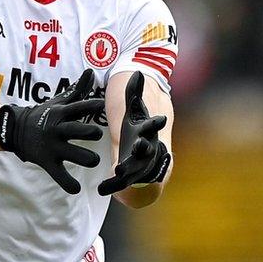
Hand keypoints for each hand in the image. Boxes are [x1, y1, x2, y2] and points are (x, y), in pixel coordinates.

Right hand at [0, 68, 104, 193]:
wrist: (16, 129)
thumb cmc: (46, 114)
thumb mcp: (60, 101)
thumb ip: (78, 89)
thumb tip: (91, 70)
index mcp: (61, 114)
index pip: (79, 107)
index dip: (91, 105)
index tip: (102, 106)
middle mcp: (57, 129)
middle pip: (77, 130)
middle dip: (90, 133)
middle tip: (97, 135)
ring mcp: (52, 147)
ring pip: (72, 154)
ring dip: (86, 158)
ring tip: (93, 161)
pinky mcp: (47, 162)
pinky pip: (59, 175)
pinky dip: (68, 183)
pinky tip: (77, 189)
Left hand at [97, 72, 170, 195]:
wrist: (144, 151)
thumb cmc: (138, 127)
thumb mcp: (134, 111)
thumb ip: (134, 93)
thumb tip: (136, 72)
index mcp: (147, 130)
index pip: (154, 125)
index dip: (156, 122)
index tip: (161, 119)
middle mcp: (148, 148)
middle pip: (148, 148)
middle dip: (144, 148)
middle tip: (139, 145)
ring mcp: (140, 164)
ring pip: (136, 167)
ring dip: (129, 169)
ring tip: (119, 170)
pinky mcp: (130, 175)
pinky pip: (122, 182)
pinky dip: (113, 185)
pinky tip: (101, 189)